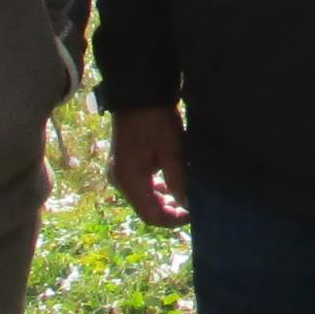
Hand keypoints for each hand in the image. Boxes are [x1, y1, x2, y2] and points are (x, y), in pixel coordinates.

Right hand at [110, 106, 191, 227]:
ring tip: (187, 194)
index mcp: (129, 181)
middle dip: (171, 210)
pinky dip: (158, 189)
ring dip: (165, 199)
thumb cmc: (156, 121)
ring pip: (144, 198)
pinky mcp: (124, 164)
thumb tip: (189, 205)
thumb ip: (180, 182)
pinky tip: (173, 182)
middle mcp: (119, 181)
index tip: (195, 214)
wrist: (138, 93)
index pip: (152, 216)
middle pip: (147, 209)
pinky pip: (141, 186)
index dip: (175, 220)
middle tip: (194, 205)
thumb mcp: (172, 152)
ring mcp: (119, 172)